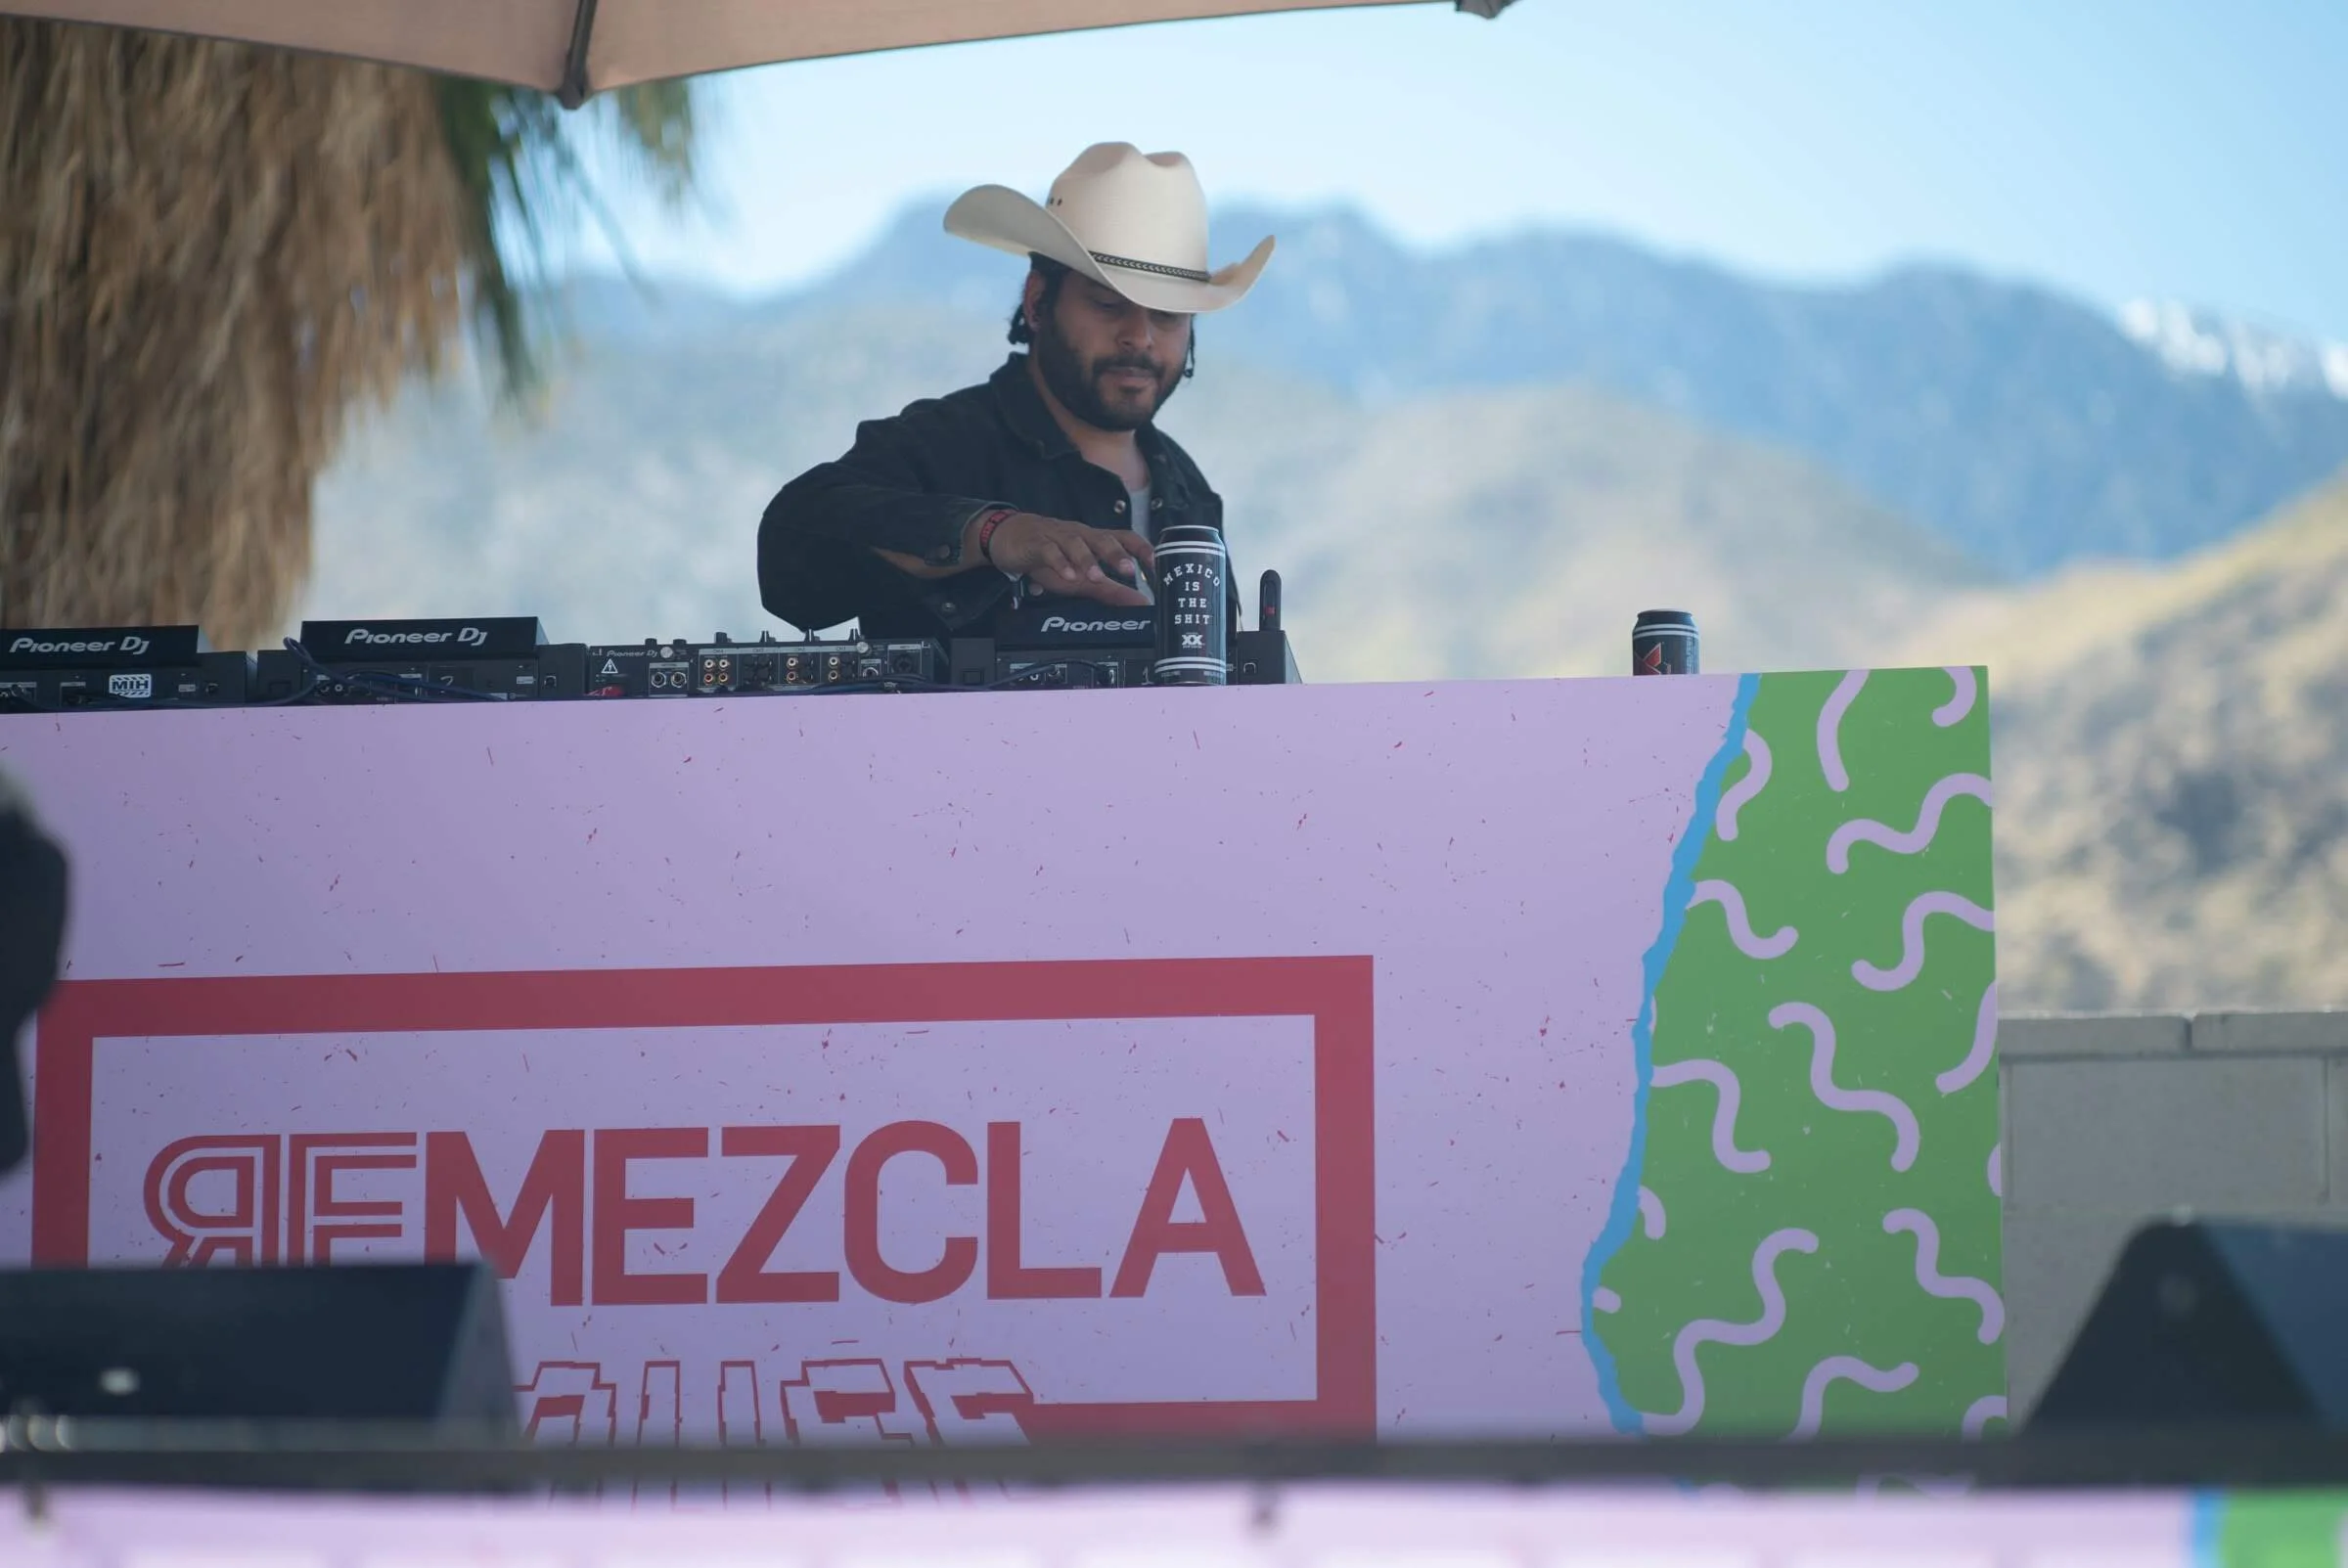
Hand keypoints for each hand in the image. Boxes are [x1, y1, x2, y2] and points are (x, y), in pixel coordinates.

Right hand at [984, 513, 1152, 606]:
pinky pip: (1049, 550)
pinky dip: (1058, 563)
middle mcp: (1080, 534)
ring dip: (1087, 559)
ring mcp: (1058, 536)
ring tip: (1097, 576)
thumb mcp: (1082, 576)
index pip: (1124, 537)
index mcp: (1094, 540)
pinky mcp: (1037, 543)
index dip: (1142, 549)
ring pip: (1076, 542)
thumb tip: (1142, 603)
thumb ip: (1112, 589)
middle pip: (1102, 538)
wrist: (1008, 538)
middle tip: (1128, 569)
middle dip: (1116, 553)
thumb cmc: (1050, 556)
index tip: (1156, 565)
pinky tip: (1066, 576)